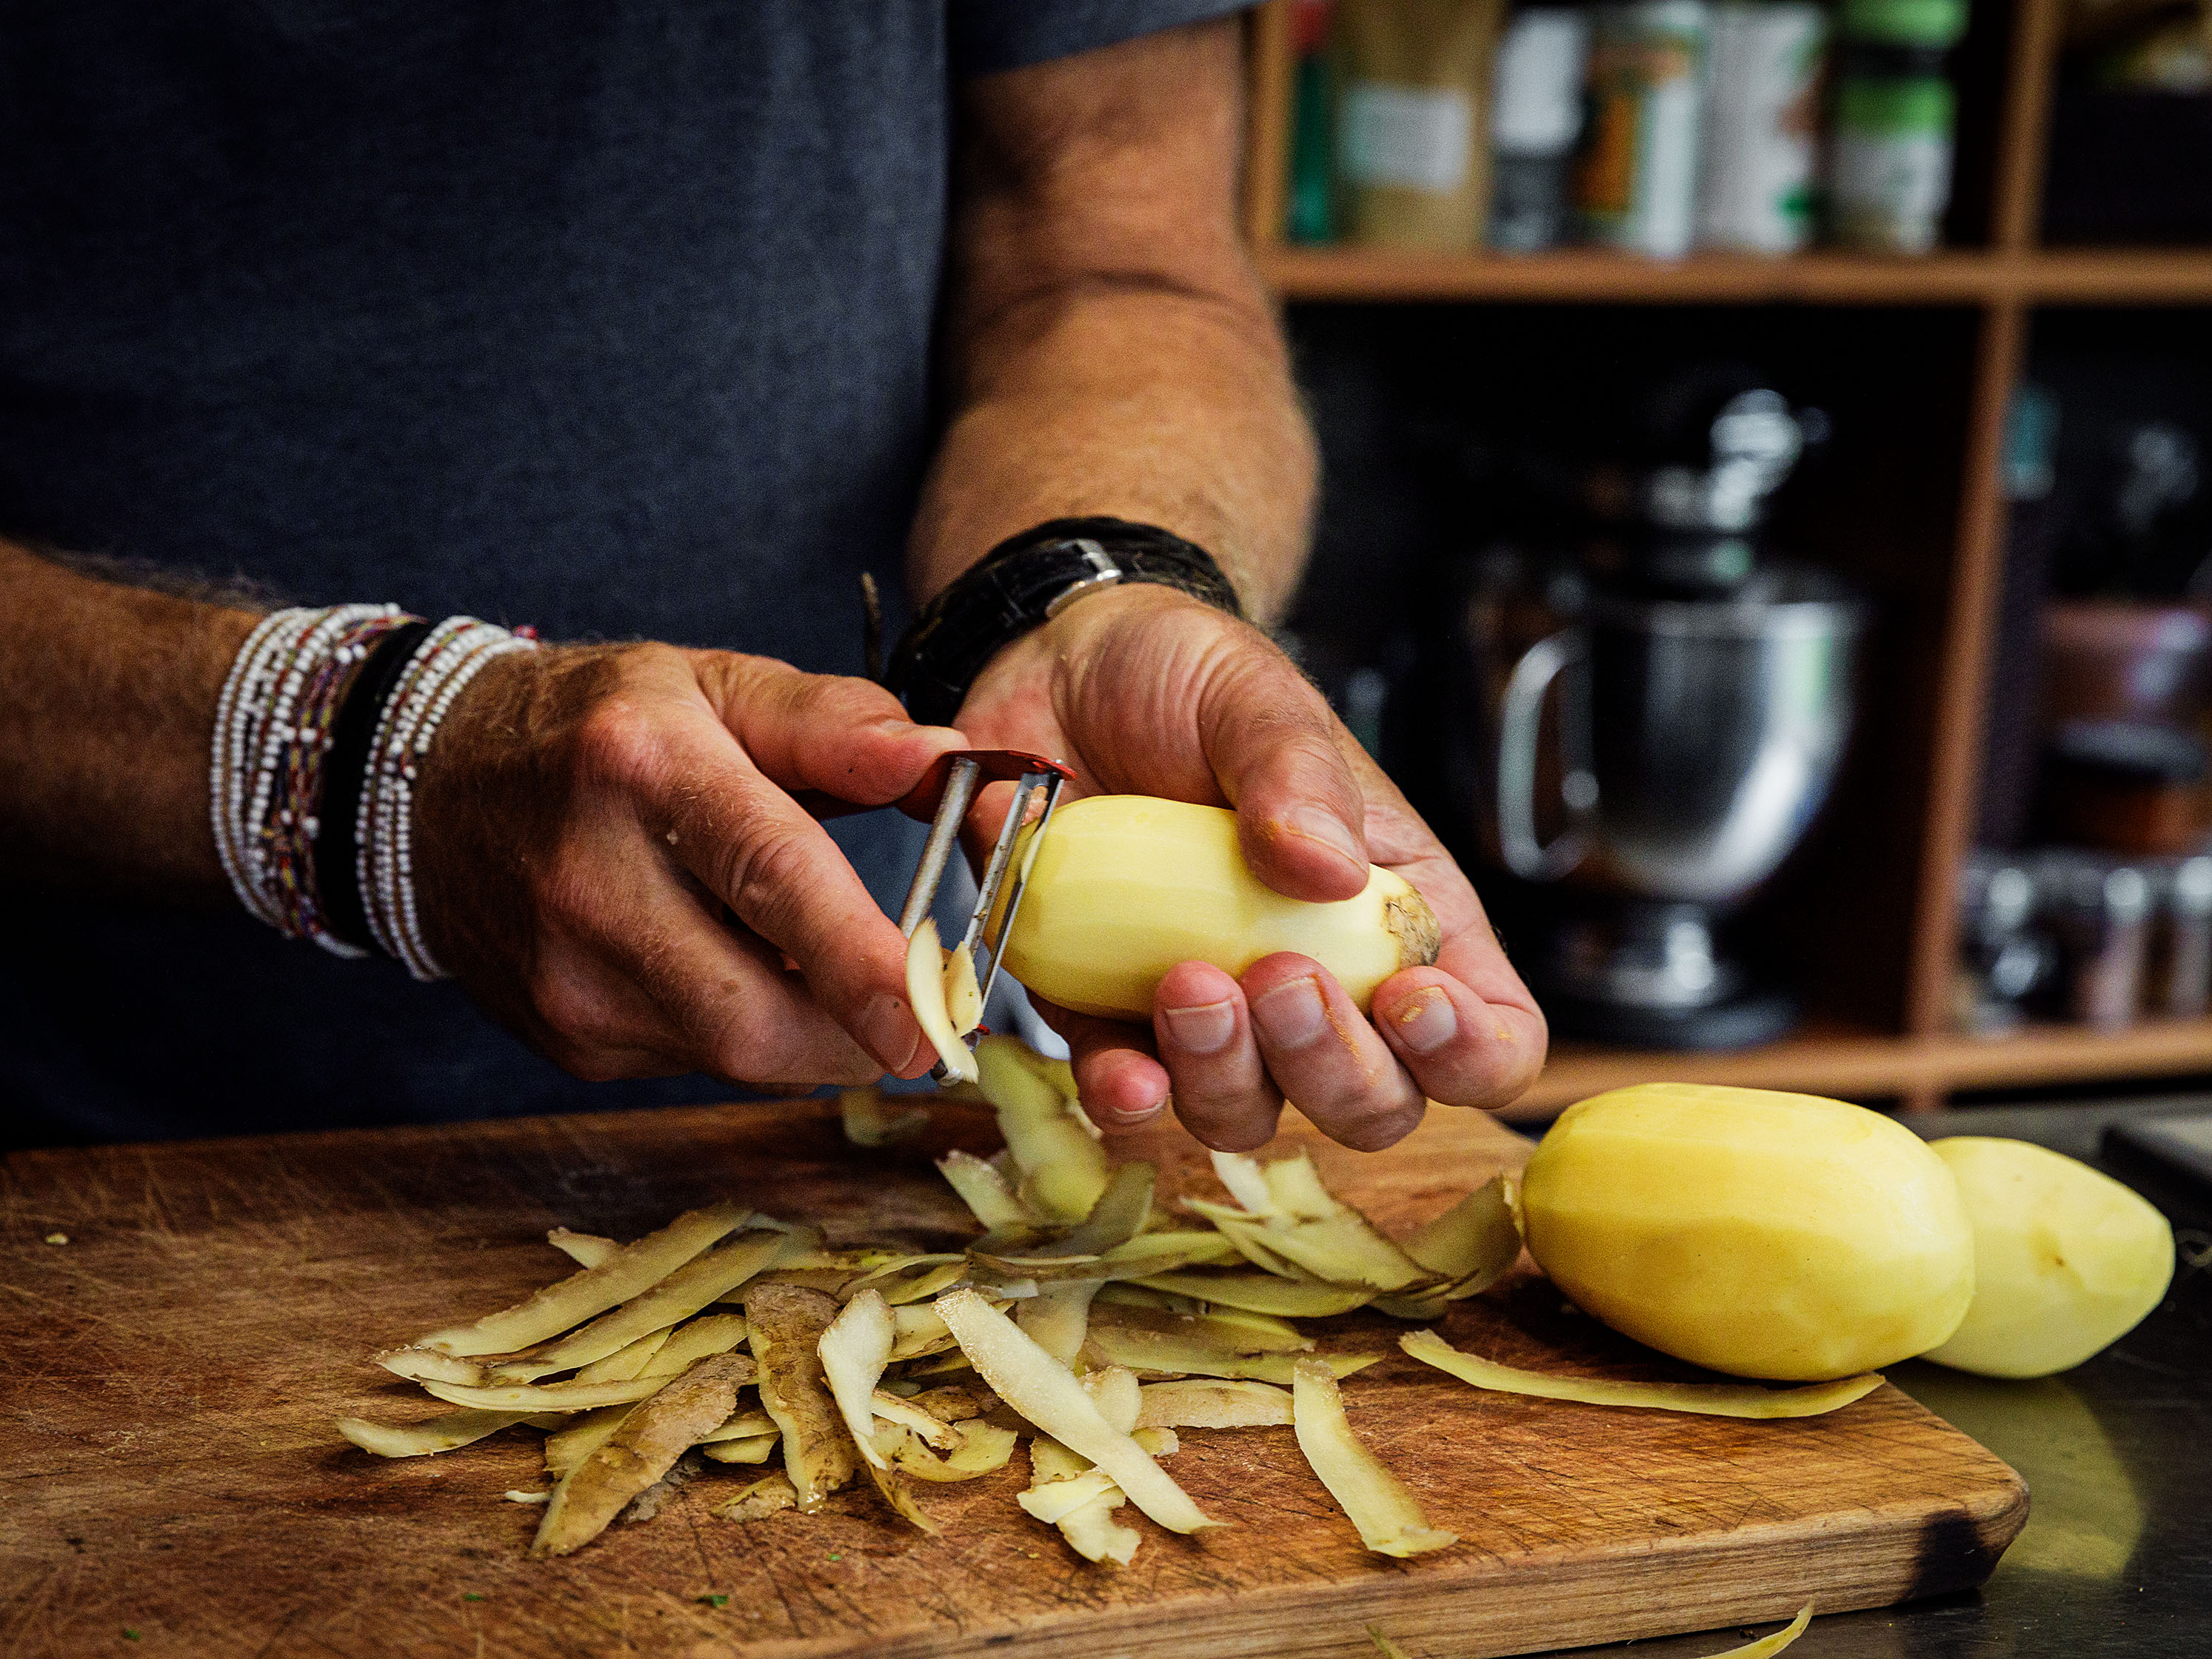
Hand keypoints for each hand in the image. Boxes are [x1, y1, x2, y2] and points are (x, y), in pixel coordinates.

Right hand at [413, 642, 965, 1089]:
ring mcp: (565, 978)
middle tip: (918, 1003)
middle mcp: (589, 883)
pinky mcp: (565, 1040)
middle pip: (752, 1015)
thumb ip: (834, 723)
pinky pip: (696, 1059)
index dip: (857, 959)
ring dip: (805, 1025)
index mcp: (642, 767)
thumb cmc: (601, 725)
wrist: (429, 783)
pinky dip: (743, 1025)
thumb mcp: (715, 684)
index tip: (931, 1019)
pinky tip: (725, 962)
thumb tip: (941, 760)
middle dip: (857, 1031)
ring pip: (734, 1052)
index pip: (768, 875)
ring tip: (806, 951)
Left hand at [954, 585, 1544, 1151]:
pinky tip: (1122, 1067)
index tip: (1410, 1002)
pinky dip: (1129, 1099)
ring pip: (1250, 1116)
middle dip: (1333, 1069)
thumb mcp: (1254, 695)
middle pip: (1373, 1102)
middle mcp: (1319, 983)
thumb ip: (1298, 771)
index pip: (1489, 1032)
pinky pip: (1132, 1099)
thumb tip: (1328, 870)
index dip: (1470, 1052)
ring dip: (1227, 1079)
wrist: (1056, 669)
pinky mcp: (1111, 1017)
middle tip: (1276, 979)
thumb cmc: (1186, 679)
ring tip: (1185, 984)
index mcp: (1395, 913)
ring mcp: (1215, 1015)